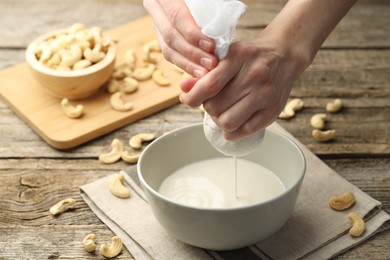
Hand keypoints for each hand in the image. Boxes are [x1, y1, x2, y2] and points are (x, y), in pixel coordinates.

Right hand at [143, 0, 217, 76]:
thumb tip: (218, 28)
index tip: (211, 46)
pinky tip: (198, 72)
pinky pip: (170, 55)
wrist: (194, 3)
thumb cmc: (207, 0)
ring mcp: (156, 24)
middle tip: (211, 63)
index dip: (193, 34)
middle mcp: (155, 8)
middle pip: (170, 35)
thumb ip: (208, 9)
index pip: (177, 16)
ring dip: (188, 63)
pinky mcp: (161, 37)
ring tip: (205, 72)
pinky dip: (185, 65)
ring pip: (167, 49)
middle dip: (192, 52)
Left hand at [179, 38, 303, 140]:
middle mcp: (254, 75)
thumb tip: (183, 88)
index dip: (193, 97)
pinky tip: (232, 123)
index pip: (210, 85)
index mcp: (239, 57)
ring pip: (228, 122)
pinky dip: (232, 132)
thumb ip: (203, 73)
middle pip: (216, 107)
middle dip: (207, 108)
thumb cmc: (249, 57)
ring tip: (222, 112)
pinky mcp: (273, 110)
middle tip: (211, 103)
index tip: (187, 99)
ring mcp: (266, 95)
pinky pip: (244, 131)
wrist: (284, 55)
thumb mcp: (226, 56)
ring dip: (218, 121)